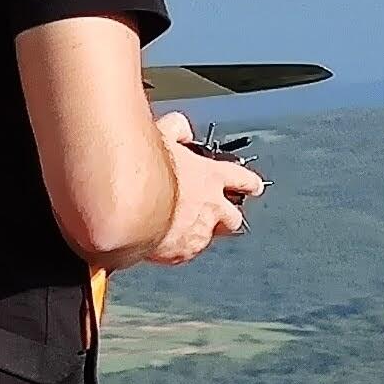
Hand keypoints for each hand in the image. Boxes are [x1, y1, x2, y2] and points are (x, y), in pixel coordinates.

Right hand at [146, 113, 264, 266]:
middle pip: (233, 218)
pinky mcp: (180, 252)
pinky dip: (176, 249)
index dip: (248, 183)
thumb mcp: (163, 134)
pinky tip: (162, 243)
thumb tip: (182, 129)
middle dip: (230, 218)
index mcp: (211, 176)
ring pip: (208, 239)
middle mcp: (211, 208)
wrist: (129, 205)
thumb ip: (178, 130)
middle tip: (224, 218)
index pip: (241, 179)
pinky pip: (184, 254)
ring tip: (183, 233)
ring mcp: (198, 233)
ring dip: (200, 235)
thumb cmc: (145, 169)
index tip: (254, 187)